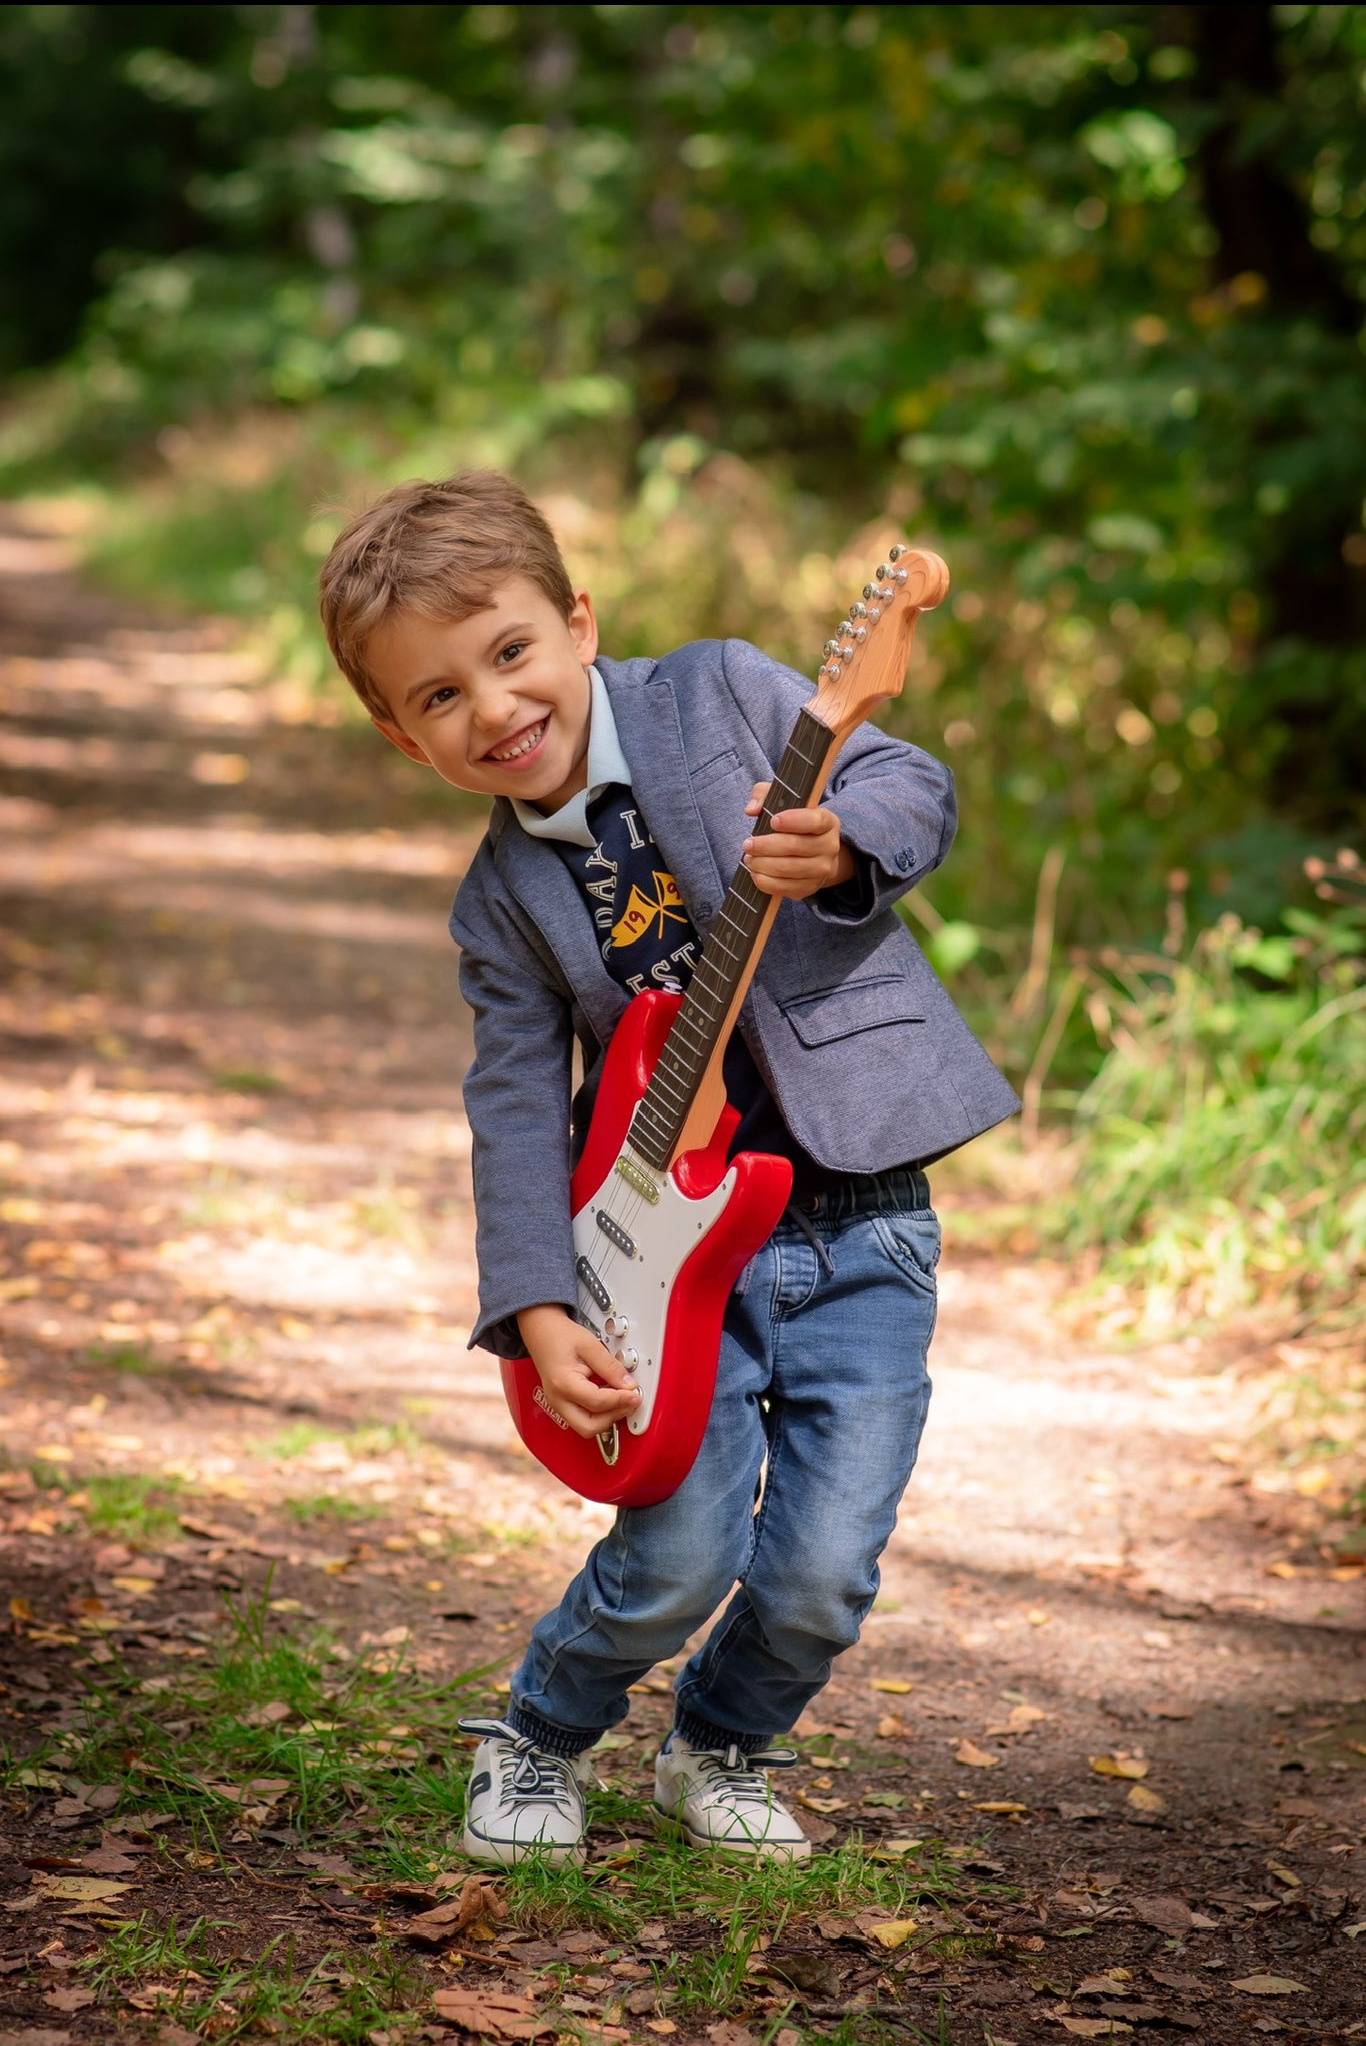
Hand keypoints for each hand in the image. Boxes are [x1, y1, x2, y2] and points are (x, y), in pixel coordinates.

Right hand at [517, 1304, 641, 1439]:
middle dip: (613, 1417)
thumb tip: (629, 1385)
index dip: (620, 1400)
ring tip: (622, 1399)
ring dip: (607, 1418)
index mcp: (563, 1383)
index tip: (635, 1394)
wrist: (542, 1332)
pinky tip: (610, 1399)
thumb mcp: (590, 1345)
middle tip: (630, 1402)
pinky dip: (600, 1413)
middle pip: (588, 1427)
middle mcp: (558, 1400)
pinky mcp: (562, 1405)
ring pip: (586, 1427)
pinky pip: (583, 1418)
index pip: (597, 1403)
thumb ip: (610, 1366)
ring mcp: (558, 1405)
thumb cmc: (559, 1335)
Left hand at [742, 782, 857, 899]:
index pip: (814, 821)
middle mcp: (830, 847)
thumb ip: (765, 795)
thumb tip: (751, 809)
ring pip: (788, 869)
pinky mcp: (810, 888)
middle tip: (747, 844)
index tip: (772, 820)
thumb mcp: (783, 802)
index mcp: (827, 822)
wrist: (815, 854)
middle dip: (766, 846)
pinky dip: (765, 881)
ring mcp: (822, 870)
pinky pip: (784, 888)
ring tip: (749, 858)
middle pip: (795, 846)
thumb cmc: (794, 824)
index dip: (792, 821)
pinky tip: (755, 873)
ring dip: (762, 864)